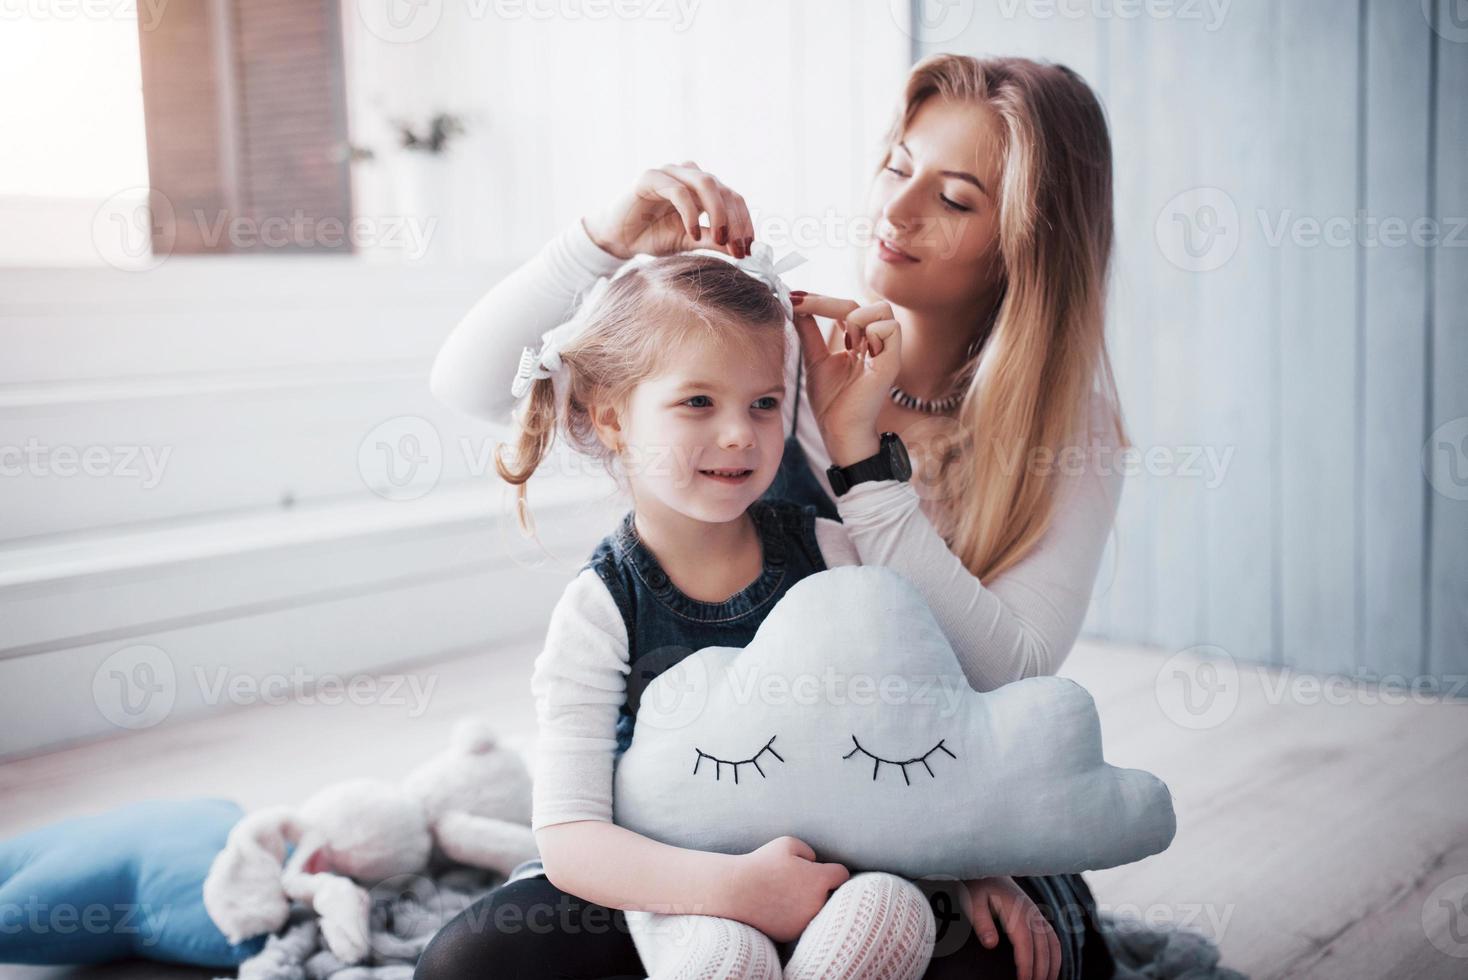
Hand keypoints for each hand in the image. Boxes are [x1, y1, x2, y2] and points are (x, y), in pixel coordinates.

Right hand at [583, 162, 755, 259]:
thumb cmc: (653, 236)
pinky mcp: (650, 177)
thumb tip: (742, 249)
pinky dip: (690, 213)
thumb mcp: (690, 241)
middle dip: (736, 222)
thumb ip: (715, 240)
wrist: (617, 238)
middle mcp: (690, 175)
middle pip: (725, 191)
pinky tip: (692, 232)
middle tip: (737, 249)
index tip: (748, 250)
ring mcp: (670, 172)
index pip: (734, 199)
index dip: (745, 223)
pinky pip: (678, 191)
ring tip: (721, 240)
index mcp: (703, 187)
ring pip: (706, 184)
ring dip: (719, 213)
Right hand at [730, 836, 849, 942]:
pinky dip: (794, 917)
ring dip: (808, 904)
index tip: (827, 870)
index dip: (834, 870)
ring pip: (816, 911)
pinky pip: (800, 923)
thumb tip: (815, 862)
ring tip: (787, 894)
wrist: (735, 892)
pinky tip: (778, 907)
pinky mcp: (791, 934)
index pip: (842, 875)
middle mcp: (817, 904)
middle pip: (831, 895)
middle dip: (821, 888)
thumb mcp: (787, 843)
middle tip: (801, 882)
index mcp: (819, 880)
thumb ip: (809, 851)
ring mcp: (804, 922)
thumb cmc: (761, 863)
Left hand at [790, 295, 902, 465]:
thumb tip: (796, 305)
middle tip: (802, 308)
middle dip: (829, 302)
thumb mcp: (814, 359)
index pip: (845, 308)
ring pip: (882, 310)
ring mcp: (885, 353)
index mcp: (860, 342)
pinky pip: (890, 329)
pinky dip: (872, 331)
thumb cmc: (831, 403)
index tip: (793, 298)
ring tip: (844, 341)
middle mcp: (875, 344)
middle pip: (863, 303)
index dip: (820, 300)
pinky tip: (856, 349)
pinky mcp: (890, 364)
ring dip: (856, 317)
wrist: (838, 432)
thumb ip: (808, 332)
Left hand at [961, 876, 1060, 979]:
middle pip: (1042, 947)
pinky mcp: (1038, 916)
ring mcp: (1037, 913)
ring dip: (1052, 966)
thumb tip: (991, 944)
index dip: (1026, 965)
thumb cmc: (977, 886)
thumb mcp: (972, 901)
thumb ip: (982, 922)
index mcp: (1016, 909)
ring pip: (1052, 944)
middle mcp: (1031, 912)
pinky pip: (1053, 938)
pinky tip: (1051, 969)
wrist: (987, 866)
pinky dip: (1056, 955)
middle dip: (1040, 971)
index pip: (1025, 944)